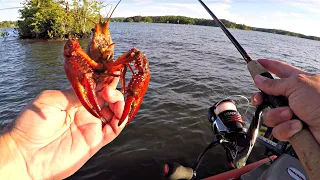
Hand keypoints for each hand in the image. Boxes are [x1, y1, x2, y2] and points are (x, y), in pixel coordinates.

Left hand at [0, 76, 127, 178]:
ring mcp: (92, 127)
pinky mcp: (96, 141)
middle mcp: (86, 113)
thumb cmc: (32, 123)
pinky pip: (114, 130)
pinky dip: (121, 120)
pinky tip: (120, 112)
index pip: (95, 88)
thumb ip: (75, 93)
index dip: (104, 80)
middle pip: (108, 99)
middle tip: (110, 86)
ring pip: (115, 113)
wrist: (25, 154)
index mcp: (76, 101)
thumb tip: (93, 88)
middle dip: (114, 90)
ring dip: (120, 103)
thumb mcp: (51, 99)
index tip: (110, 72)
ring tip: (113, 97)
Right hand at [251, 59, 319, 142]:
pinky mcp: (292, 130)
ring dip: (278, 115)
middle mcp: (293, 98)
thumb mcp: (297, 86)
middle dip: (261, 99)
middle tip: (259, 99)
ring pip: (270, 115)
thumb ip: (274, 83)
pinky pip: (278, 130)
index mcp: (297, 82)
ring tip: (291, 115)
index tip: (256, 62)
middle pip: (267, 96)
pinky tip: (297, 127)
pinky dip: (286, 128)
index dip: (268, 65)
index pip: (280, 70)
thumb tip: (258, 79)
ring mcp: (292, 114)